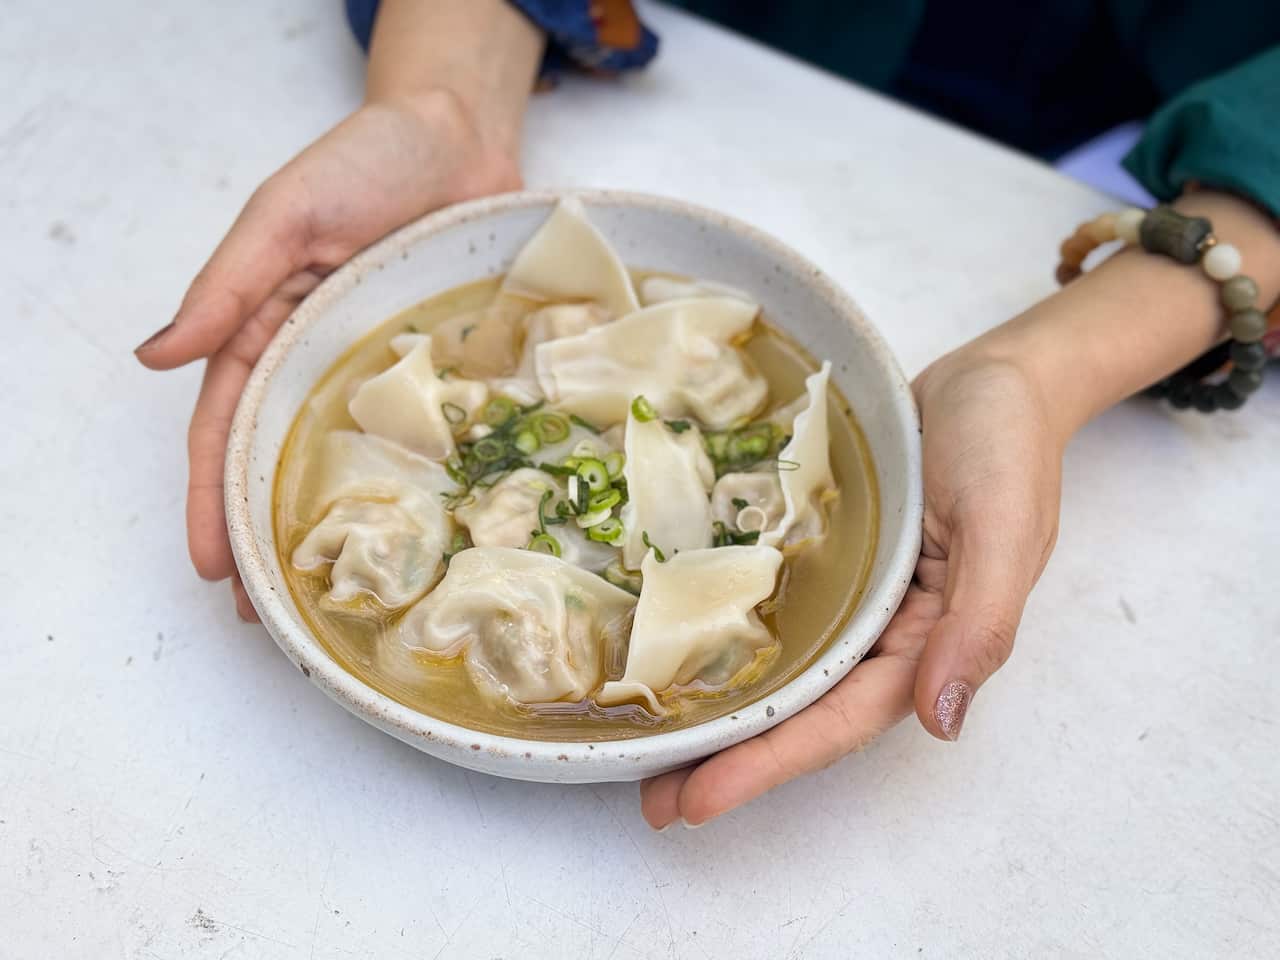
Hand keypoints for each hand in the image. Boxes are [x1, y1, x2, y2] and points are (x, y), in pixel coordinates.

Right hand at [135, 92, 520, 619]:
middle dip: (265, 534)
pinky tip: (427, 530)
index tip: (213, 566)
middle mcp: (321, 360)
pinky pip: (427, 433)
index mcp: (269, 330)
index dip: (213, 498)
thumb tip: (154, 358)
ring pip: (350, 458)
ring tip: (337, 595)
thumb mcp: (285, 215)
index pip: (225, 430)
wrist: (459, 134)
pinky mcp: (442, 367)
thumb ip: (227, 287)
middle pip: (281, 460)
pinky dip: (419, 481)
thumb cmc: (366, 161)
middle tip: (270, 614)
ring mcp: (382, 368)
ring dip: (337, 523)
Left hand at [641, 352, 1063, 827]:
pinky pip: (774, 614)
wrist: (997, 378)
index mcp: (927, 643)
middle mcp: (882, 634)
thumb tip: (943, 719)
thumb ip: (980, 624)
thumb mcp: (1005, 528)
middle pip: (798, 713)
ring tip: (646, 754)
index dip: (768, 765)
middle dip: (727, 761)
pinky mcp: (828, 561)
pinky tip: (680, 662)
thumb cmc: (1007, 445)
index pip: (840, 722)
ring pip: (780, 674)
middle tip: (649, 800)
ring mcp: (852, 599)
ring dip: (720, 717)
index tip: (698, 801)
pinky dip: (730, 647)